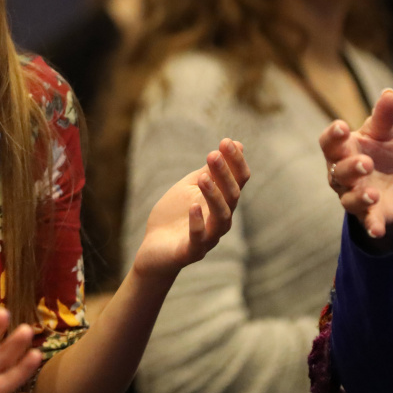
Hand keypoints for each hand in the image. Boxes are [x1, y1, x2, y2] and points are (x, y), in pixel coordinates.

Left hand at [131, 139, 249, 280]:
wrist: (154, 248)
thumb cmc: (175, 215)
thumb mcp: (190, 187)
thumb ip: (211, 170)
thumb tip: (236, 143)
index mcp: (223, 202)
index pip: (238, 180)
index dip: (235, 161)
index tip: (226, 141)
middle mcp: (221, 220)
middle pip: (232, 196)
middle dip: (224, 174)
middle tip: (212, 154)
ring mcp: (208, 237)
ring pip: (221, 217)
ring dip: (214, 196)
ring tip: (204, 178)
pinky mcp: (191, 251)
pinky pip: (199, 238)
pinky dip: (197, 222)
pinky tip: (193, 206)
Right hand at [319, 89, 392, 248]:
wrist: (392, 187)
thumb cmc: (380, 155)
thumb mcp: (384, 134)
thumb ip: (384, 116)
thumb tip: (390, 92)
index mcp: (342, 151)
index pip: (329, 143)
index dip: (332, 136)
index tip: (342, 126)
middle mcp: (342, 175)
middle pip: (338, 172)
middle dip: (350, 168)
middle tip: (366, 162)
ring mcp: (354, 196)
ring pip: (349, 198)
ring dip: (359, 196)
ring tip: (372, 193)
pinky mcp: (370, 215)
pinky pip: (367, 221)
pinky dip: (371, 225)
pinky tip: (377, 229)